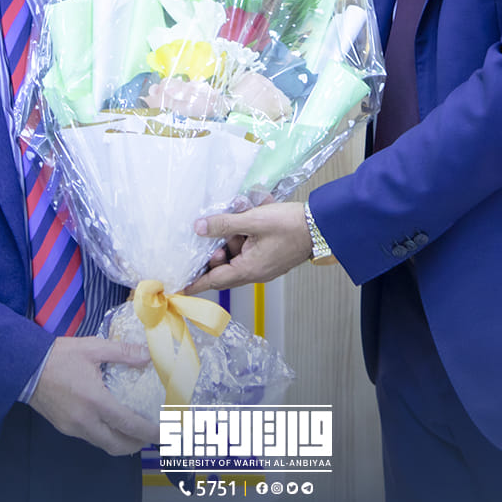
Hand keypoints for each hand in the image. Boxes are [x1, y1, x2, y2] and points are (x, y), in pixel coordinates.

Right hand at [27, 337, 156, 456]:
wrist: (25, 367)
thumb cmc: (58, 356)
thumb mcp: (93, 348)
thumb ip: (123, 352)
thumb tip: (147, 356)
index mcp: (95, 401)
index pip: (129, 425)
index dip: (149, 432)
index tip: (164, 433)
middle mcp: (85, 421)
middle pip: (118, 445)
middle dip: (137, 443)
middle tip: (151, 435)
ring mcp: (73, 428)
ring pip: (104, 444)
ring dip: (121, 442)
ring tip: (134, 431)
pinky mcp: (64, 428)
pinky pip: (91, 438)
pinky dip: (106, 436)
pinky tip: (111, 423)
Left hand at [185, 202, 310, 292]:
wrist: (321, 225)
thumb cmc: (290, 225)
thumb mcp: (253, 220)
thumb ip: (224, 224)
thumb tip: (199, 228)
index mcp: (249, 269)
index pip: (215, 280)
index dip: (197, 283)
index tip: (181, 287)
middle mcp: (256, 272)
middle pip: (225, 266)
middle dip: (217, 250)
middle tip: (214, 232)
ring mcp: (264, 265)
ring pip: (238, 254)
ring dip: (234, 236)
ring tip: (240, 214)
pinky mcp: (270, 256)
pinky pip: (250, 248)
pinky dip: (246, 234)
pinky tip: (251, 213)